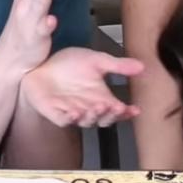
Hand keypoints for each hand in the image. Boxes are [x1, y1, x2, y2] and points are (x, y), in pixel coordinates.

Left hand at [20, 47, 144, 127]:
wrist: (41, 64)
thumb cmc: (68, 64)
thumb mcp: (96, 60)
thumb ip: (118, 66)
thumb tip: (141, 66)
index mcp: (100, 97)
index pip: (117, 110)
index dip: (126, 112)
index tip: (135, 109)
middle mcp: (89, 108)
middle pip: (104, 119)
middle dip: (111, 115)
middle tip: (116, 106)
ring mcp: (72, 113)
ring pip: (86, 122)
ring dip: (93, 116)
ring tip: (98, 106)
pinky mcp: (55, 114)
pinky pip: (64, 121)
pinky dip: (70, 118)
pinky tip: (76, 112)